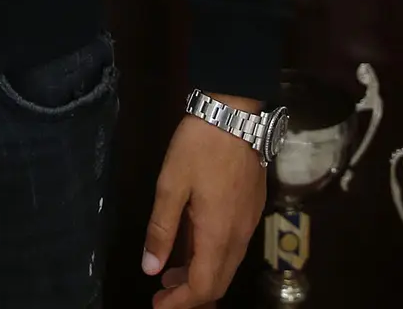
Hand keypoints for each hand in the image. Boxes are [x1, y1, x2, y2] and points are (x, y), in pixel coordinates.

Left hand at [142, 110, 265, 308]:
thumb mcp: (170, 184)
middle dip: (191, 295)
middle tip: (162, 295)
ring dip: (202, 275)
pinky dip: (213, 256)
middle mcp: (239, 235)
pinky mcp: (251, 207)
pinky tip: (194, 243)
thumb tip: (150, 268)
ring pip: (228, 265)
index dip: (181, 302)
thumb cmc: (198, 146)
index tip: (158, 305)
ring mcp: (248, 221)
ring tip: (171, 272)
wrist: (234, 113)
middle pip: (219, 282)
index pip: (204, 287)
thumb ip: (161, 228)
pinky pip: (233, 246)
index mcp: (218, 234)